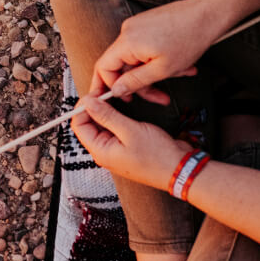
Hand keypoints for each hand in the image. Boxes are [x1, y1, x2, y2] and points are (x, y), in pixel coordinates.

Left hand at [71, 96, 191, 191]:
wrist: (180, 169)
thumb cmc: (157, 156)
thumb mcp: (130, 131)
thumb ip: (107, 116)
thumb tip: (88, 103)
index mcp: (100, 151)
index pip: (79, 125)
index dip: (84, 106)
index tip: (95, 92)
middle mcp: (104, 152)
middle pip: (89, 125)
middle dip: (95, 106)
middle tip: (106, 90)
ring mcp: (116, 150)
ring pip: (103, 125)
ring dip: (107, 110)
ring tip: (115, 95)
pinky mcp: (127, 147)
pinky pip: (116, 129)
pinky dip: (117, 117)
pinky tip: (124, 106)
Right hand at [91, 0, 222, 102]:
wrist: (208, 13)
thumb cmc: (189, 38)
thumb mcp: (162, 70)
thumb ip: (135, 82)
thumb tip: (116, 90)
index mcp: (127, 42)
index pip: (104, 67)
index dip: (108, 86)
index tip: (119, 99)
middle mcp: (128, 31)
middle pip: (122, 65)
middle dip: (141, 83)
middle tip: (158, 96)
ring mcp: (138, 26)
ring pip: (138, 59)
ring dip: (156, 72)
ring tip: (180, 74)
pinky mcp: (148, 24)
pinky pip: (146, 48)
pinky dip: (159, 60)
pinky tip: (181, 65)